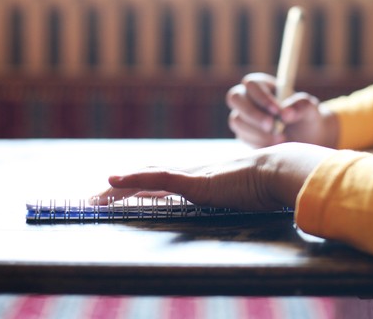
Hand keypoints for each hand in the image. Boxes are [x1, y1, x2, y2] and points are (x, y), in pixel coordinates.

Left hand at [92, 143, 332, 209]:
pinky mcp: (194, 182)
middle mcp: (192, 174)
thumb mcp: (249, 193)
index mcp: (202, 179)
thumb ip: (240, 196)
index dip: (141, 186)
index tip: (121, 195)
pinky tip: (113, 181)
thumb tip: (244, 202)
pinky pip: (157, 179)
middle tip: (95, 199)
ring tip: (93, 198)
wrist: (279, 170)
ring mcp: (192, 176)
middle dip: (121, 189)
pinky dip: (133, 180)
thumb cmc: (269, 184)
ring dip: (118, 189)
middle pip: (148, 178)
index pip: (163, 181)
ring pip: (145, 179)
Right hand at [226, 73, 338, 147]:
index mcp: (263, 85)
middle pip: (235, 98)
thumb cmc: (307, 118)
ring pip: (237, 120)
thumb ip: (301, 106)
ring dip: (257, 131)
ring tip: (281, 139)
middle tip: (271, 125)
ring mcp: (243, 117)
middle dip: (252, 113)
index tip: (278, 112)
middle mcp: (249, 98)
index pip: (252, 84)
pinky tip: (275, 145)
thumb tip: (286, 114)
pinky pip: (242, 137)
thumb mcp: (310, 109)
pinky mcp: (243, 134)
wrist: (307, 140)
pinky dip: (258, 142)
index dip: (262, 97)